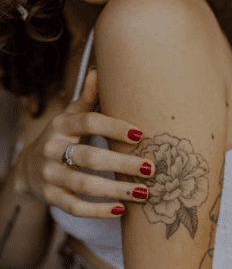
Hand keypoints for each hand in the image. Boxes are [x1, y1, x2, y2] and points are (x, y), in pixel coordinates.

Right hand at [15, 68, 154, 217]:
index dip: (114, 127)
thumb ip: (87, 99)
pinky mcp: (50, 196)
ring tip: (144, 193)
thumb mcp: (70, 116)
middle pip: (89, 157)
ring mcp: (50, 175)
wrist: (29, 167)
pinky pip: (74, 207)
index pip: (89, 122)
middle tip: (151, 169)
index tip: (140, 135)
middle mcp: (52, 149)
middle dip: (122, 164)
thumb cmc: (60, 137)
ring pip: (84, 185)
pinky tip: (120, 210)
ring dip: (116, 190)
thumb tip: (97, 71)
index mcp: (61, 125)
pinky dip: (98, 211)